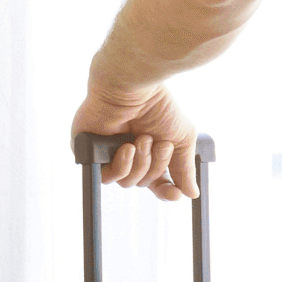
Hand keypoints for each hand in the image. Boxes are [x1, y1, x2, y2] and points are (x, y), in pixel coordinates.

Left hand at [74, 78, 199, 199]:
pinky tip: (126, 147)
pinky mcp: (90, 151)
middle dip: (156, 167)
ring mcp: (109, 153)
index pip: (158, 182)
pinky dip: (121, 165)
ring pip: (126, 182)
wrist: (133, 88)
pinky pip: (105, 176)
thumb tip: (191, 194)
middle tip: (160, 144)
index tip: (175, 194)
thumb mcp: (181, 139)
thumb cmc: (157, 106)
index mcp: (151, 151)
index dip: (166, 191)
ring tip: (142, 139)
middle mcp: (130, 154)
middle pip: (144, 182)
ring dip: (140, 164)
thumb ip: (185, 168)